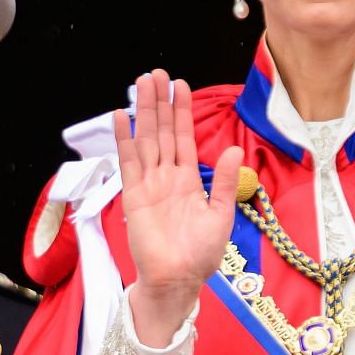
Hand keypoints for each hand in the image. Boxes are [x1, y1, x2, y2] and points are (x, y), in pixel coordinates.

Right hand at [117, 70, 243, 346]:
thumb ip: (226, 181)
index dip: (182, 112)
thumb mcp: (221, 214)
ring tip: (141, 84)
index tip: (180, 85)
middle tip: (156, 74)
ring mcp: (148, 184)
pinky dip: (124, 139)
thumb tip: (235, 148)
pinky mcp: (134, 195)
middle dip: (159, 103)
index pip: (184, 138)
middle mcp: (167, 177)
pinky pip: (128, 162)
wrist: (178, 280)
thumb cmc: (201, 254)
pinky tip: (120, 116)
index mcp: (188, 180)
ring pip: (146, 139)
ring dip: (143, 112)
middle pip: (162, 132)